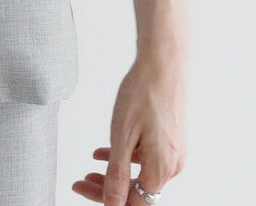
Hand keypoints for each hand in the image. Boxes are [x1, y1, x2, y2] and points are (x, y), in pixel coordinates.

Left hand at [72, 48, 186, 203]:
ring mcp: (174, 151)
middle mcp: (172, 165)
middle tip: (83, 181)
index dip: (103, 199)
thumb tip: (112, 203)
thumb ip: (117, 173)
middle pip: (138, 190)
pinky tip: (104, 150)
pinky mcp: (171, 137)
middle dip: (107, 188)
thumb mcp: (122, 136)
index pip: (132, 201)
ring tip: (91, 166)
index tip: (81, 187)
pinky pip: (147, 156)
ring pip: (141, 172)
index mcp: (161, 169)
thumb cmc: (143, 94)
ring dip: (116, 173)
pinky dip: (126, 155)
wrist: (163, 63)